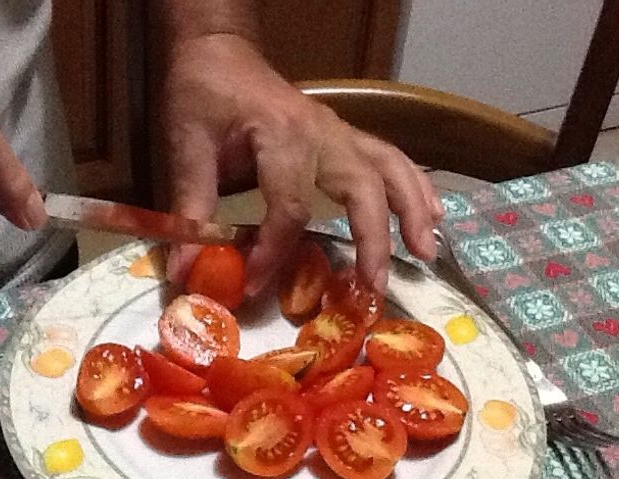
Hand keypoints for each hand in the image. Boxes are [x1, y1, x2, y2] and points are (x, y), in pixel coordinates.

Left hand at [161, 34, 442, 296]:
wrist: (220, 51)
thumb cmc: (203, 93)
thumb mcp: (186, 144)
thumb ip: (192, 208)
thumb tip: (188, 269)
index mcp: (282, 134)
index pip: (289, 207)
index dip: (274, 252)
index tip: (255, 285)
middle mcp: (322, 133)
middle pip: (363, 189)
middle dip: (374, 240)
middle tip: (375, 287)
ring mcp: (339, 132)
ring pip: (391, 169)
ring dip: (412, 211)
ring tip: (426, 254)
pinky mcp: (345, 137)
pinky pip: (390, 160)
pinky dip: (415, 187)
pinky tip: (432, 215)